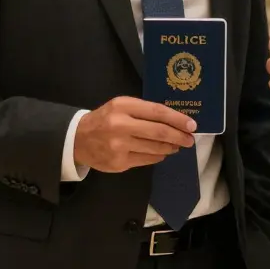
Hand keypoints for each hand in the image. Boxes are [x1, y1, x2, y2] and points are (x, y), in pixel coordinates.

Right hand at [73, 96, 195, 172]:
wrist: (77, 139)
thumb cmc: (105, 119)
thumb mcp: (121, 106)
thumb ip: (144, 111)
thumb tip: (175, 120)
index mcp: (123, 106)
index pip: (157, 112)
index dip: (177, 119)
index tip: (192, 125)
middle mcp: (120, 125)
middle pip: (159, 132)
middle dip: (179, 136)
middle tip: (189, 140)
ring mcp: (119, 146)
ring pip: (155, 148)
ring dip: (170, 147)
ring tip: (176, 146)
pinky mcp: (118, 163)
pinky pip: (146, 160)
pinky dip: (158, 156)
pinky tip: (161, 153)